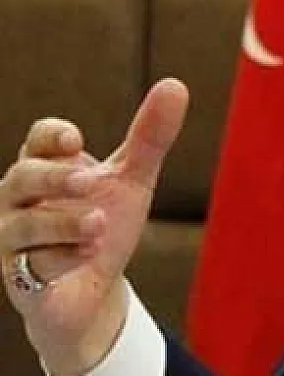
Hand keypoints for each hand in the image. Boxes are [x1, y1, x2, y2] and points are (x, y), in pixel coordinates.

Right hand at [0, 78, 188, 375]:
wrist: (92, 290)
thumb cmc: (103, 224)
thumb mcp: (132, 180)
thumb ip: (150, 137)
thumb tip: (175, 85)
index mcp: (45, 169)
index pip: (38, 141)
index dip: (51, 136)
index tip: (76, 140)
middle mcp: (19, 202)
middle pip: (22, 177)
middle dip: (54, 178)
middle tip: (89, 181)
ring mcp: (13, 241)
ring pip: (21, 226)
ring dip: (61, 224)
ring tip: (98, 224)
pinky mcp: (20, 280)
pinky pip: (30, 268)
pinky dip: (59, 261)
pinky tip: (85, 258)